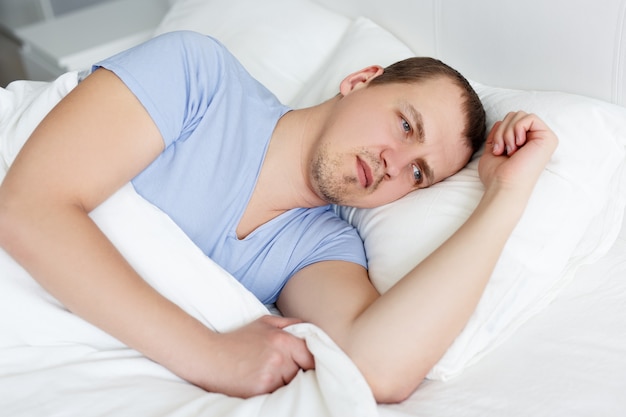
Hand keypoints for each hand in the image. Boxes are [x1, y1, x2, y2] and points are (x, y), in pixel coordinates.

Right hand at [194, 315, 314, 397]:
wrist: (209, 356)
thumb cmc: (238, 339)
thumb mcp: (264, 323)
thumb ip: (291, 324)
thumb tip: (311, 329)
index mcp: (283, 339)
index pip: (312, 356)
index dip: (310, 361)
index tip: (306, 364)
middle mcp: (279, 357)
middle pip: (303, 372)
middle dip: (296, 371)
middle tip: (281, 368)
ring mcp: (270, 376)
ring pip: (291, 384)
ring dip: (285, 382)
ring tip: (268, 374)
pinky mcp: (261, 390)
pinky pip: (278, 393)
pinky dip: (274, 390)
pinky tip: (262, 381)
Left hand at [478, 111, 557, 192]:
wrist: (503, 185)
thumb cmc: (496, 174)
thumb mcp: (493, 149)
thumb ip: (498, 135)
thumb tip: (500, 121)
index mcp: (525, 142)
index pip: (510, 120)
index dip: (499, 130)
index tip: (496, 150)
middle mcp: (536, 139)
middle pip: (515, 115)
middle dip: (502, 130)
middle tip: (502, 150)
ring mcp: (543, 138)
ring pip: (520, 115)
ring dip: (507, 132)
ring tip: (508, 150)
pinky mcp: (548, 138)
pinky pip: (530, 117)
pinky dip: (517, 129)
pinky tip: (517, 145)